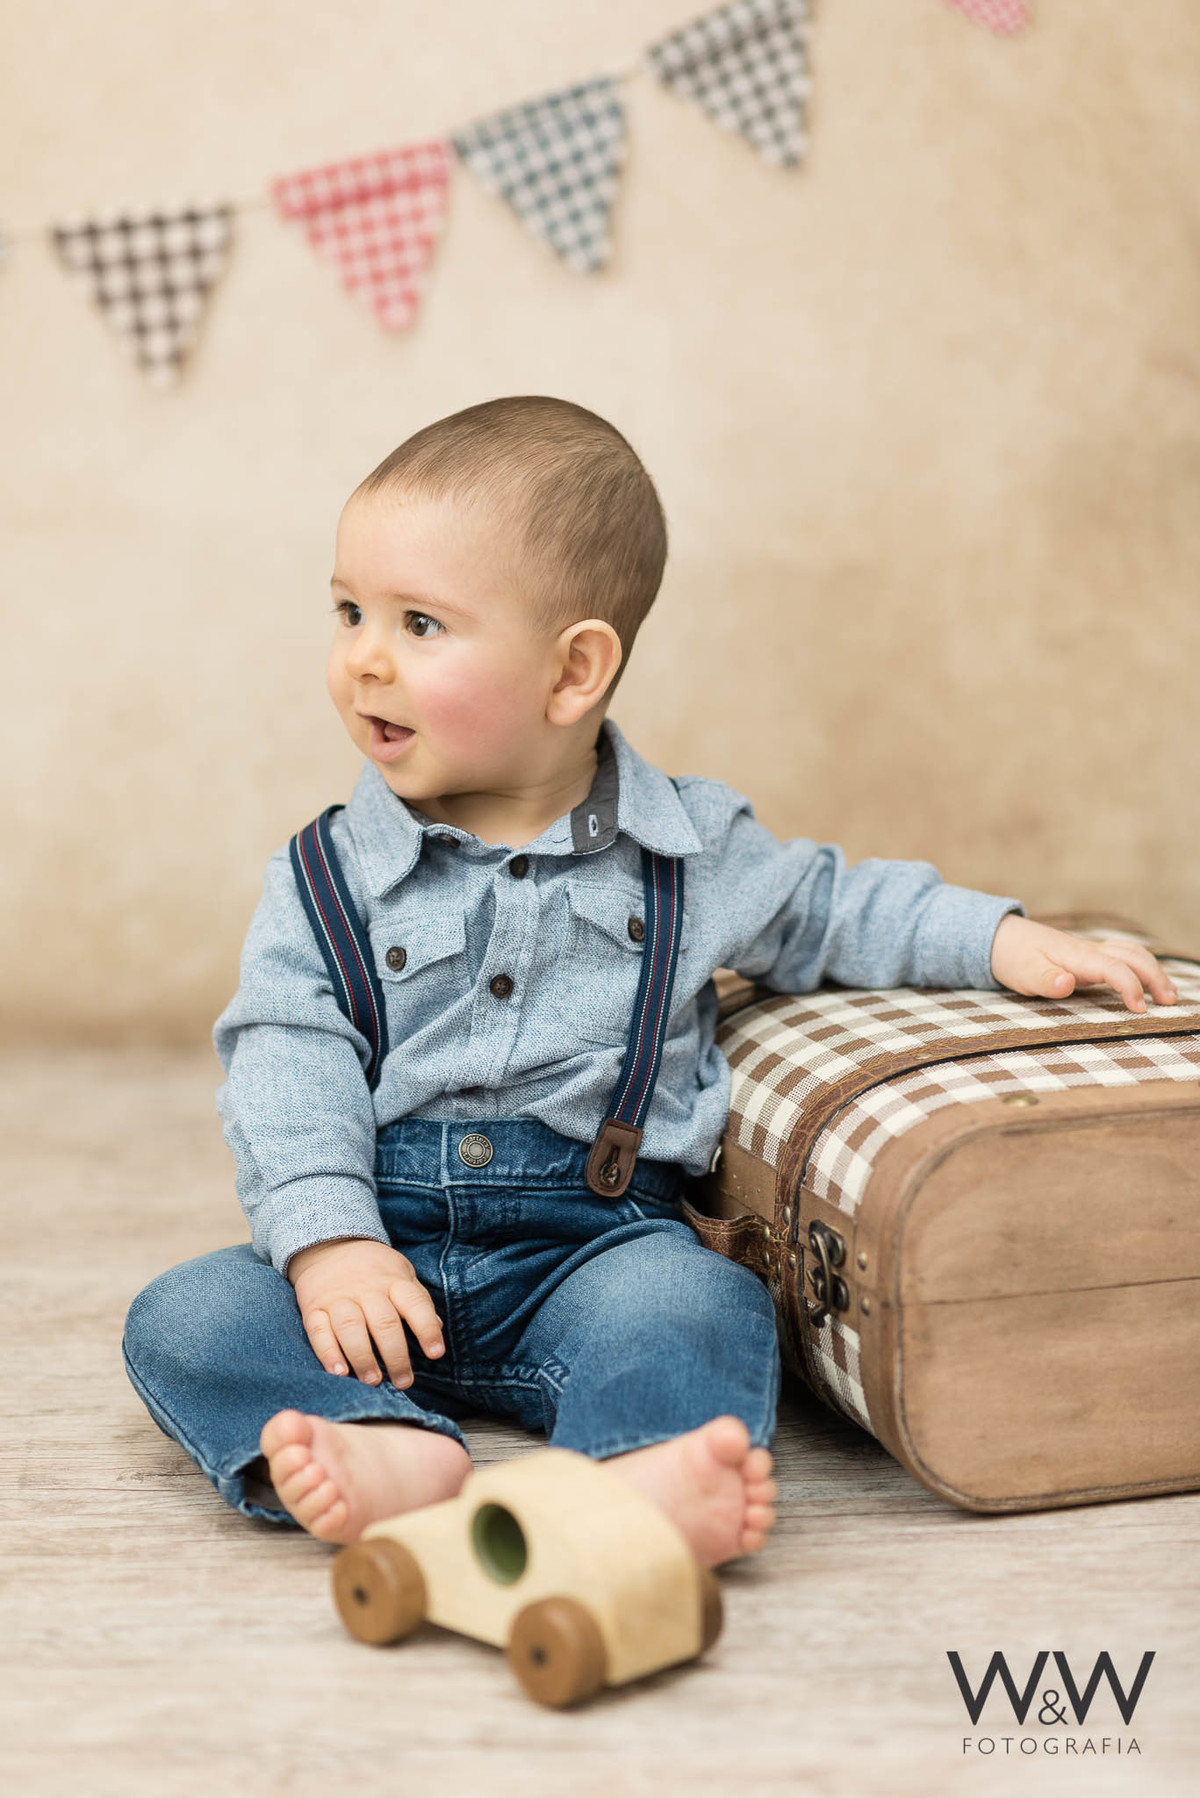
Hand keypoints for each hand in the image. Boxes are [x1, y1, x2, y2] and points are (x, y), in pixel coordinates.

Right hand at [285, 1237, 445, 1387]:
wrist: (329, 1246)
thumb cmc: (374, 1269)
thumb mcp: (401, 1273)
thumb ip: (418, 1300)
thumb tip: (438, 1328)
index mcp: (393, 1280)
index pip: (415, 1303)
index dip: (427, 1329)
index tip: (436, 1354)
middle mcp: (366, 1288)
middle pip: (384, 1322)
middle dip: (395, 1356)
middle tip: (403, 1382)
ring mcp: (338, 1298)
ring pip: (351, 1328)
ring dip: (363, 1358)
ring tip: (373, 1381)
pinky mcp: (314, 1308)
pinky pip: (319, 1332)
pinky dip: (328, 1354)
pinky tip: (339, 1372)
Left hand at [990, 915, 1178, 1013]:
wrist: (1000, 938)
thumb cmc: (1012, 957)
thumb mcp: (1022, 973)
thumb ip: (1044, 979)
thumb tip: (1067, 983)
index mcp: (1076, 956)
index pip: (1114, 967)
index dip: (1130, 986)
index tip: (1140, 1009)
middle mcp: (1088, 951)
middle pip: (1132, 956)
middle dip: (1155, 976)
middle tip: (1170, 1001)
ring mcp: (1090, 953)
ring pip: (1131, 953)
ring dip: (1152, 970)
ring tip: (1168, 994)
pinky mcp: (1088, 959)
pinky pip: (1123, 957)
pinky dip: (1141, 966)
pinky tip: (1148, 981)